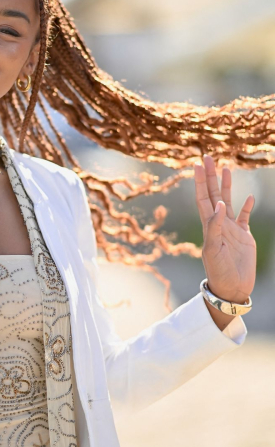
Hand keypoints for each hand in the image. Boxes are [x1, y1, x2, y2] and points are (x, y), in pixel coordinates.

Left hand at [194, 155, 255, 322]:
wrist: (231, 289)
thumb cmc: (219, 272)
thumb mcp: (213, 249)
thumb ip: (215, 227)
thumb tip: (218, 205)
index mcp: (208, 226)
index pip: (203, 199)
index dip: (200, 182)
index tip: (197, 165)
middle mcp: (219, 224)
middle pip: (214, 195)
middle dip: (211, 177)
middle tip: (207, 157)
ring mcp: (231, 230)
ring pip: (228, 202)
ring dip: (227, 186)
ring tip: (226, 168)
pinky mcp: (244, 237)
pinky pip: (244, 217)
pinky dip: (246, 206)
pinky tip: (249, 197)